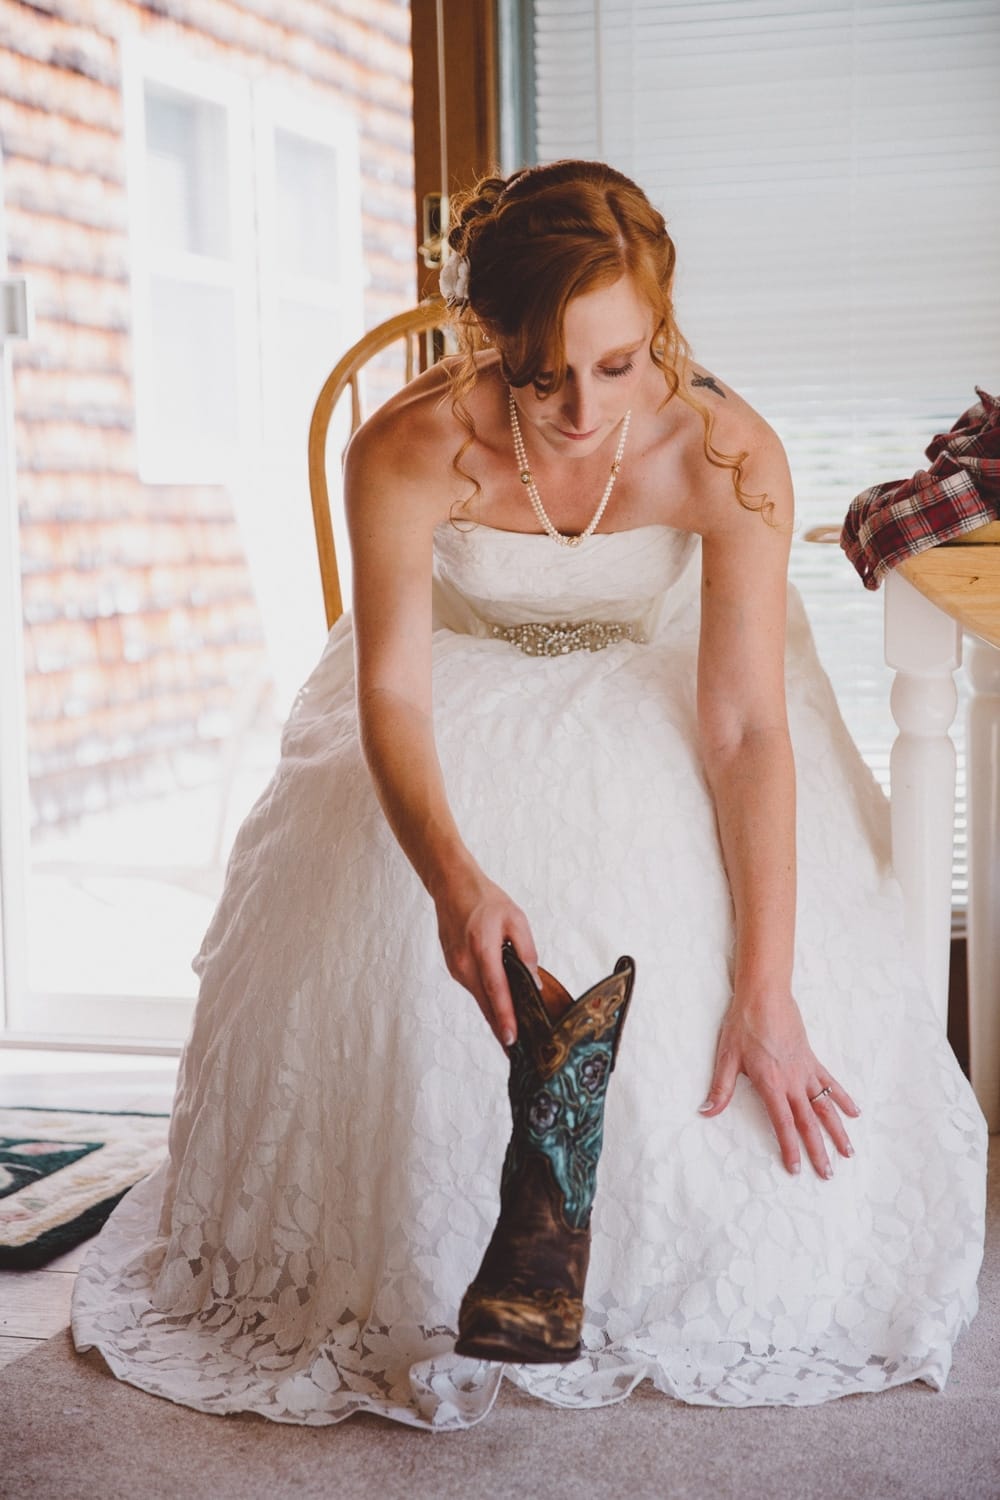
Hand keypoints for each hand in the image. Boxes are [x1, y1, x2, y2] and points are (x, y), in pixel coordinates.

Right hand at [434, 869, 538, 1048]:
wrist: (452, 887)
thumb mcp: (516, 919)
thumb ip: (526, 951)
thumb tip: (534, 981)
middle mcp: (465, 964)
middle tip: (516, 1054)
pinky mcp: (454, 968)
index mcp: (482, 949)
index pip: (496, 990)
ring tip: (513, 1036)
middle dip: (501, 1029)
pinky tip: (501, 1009)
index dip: (504, 1017)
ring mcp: (456, 968)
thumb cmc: (486, 900)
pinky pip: (474, 990)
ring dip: (494, 1016)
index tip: (511, 1040)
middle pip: (485, 1004)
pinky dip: (487, 1001)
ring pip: (479, 999)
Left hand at [698, 994, 859, 1177]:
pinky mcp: (812, 1059)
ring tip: (848, 1153)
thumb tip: (706, 1112)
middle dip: (818, 1150)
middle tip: (827, 1174)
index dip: (790, 1147)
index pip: (783, 1123)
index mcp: (771, 1083)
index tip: (796, 1168)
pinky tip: (854, 1112)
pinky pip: (830, 1083)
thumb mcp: (726, 1056)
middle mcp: (792, 1081)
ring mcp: (805, 1070)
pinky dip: (842, 1098)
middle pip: (808, 1122)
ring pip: (825, 1106)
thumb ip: (720, 1088)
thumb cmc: (743, 1024)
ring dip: (837, 1131)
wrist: (764, 995)